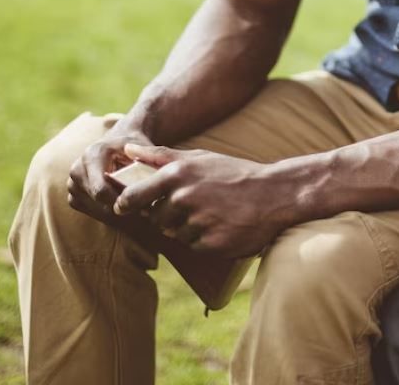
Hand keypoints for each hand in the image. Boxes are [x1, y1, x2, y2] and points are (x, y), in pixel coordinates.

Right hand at [67, 115, 154, 227]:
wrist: (119, 141)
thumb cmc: (135, 145)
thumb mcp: (144, 150)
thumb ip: (147, 166)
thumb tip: (153, 187)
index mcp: (92, 155)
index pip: (102, 191)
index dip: (123, 203)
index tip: (144, 209)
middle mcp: (77, 169)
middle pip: (99, 203)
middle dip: (124, 211)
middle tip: (146, 215)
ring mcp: (72, 184)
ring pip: (96, 211)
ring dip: (118, 216)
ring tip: (139, 213)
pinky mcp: (73, 196)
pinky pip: (91, 213)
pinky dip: (110, 216)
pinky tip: (127, 211)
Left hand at [113, 144, 300, 258]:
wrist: (274, 193)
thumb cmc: (233, 173)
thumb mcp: (197, 157)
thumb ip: (158, 155)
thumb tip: (126, 150)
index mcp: (176, 175)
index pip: (133, 197)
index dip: (126, 204)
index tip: (124, 208)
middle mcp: (184, 198)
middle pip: (155, 219)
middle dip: (167, 215)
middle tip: (193, 205)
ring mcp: (197, 222)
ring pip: (174, 234)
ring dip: (187, 228)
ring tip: (211, 213)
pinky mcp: (211, 244)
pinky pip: (193, 246)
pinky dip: (203, 239)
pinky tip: (220, 225)